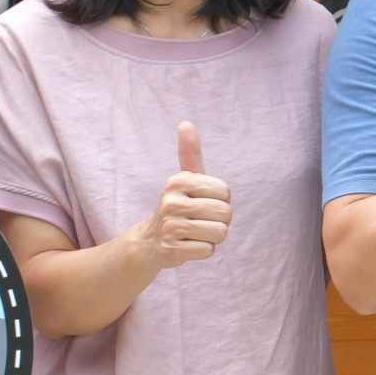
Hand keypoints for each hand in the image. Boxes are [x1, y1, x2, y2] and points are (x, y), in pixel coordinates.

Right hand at [128, 121, 232, 269]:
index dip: (221, 201)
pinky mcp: (171, 250)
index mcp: (178, 181)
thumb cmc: (178, 207)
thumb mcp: (185, 179)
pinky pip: (208, 251)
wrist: (150, 242)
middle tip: (200, 221)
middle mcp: (171, 202)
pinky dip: (203, 251)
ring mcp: (170, 227)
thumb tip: (185, 123)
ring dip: (212, 237)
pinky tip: (188, 246)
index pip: (226, 192)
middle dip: (220, 221)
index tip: (203, 203)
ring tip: (195, 234)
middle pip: (225, 213)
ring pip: (220, 233)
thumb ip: (190, 153)